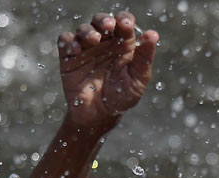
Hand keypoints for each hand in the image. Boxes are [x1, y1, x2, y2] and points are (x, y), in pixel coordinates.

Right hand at [58, 12, 158, 128]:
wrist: (99, 116)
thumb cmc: (122, 97)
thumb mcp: (138, 79)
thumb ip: (144, 58)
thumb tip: (153, 35)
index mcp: (123, 44)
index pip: (123, 23)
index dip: (124, 19)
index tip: (126, 24)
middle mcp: (104, 42)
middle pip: (102, 21)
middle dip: (104, 19)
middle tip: (108, 26)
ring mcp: (86, 49)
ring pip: (84, 29)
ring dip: (88, 30)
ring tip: (94, 40)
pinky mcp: (69, 57)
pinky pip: (65, 41)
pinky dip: (69, 41)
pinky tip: (76, 50)